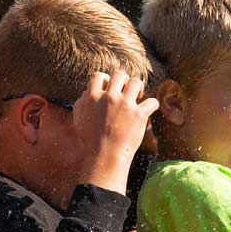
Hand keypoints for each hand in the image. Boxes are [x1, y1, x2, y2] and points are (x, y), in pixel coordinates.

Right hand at [73, 72, 158, 193]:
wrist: (104, 156)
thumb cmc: (90, 140)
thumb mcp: (78, 119)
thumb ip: (81, 102)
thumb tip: (87, 92)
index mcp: (93, 97)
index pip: (99, 76)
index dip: (105, 80)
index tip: (109, 89)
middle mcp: (109, 97)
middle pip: (119, 74)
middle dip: (123, 81)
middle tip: (125, 92)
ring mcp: (125, 105)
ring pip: (136, 82)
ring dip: (138, 88)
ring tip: (137, 97)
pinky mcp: (139, 115)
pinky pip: (152, 102)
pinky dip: (151, 105)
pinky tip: (148, 110)